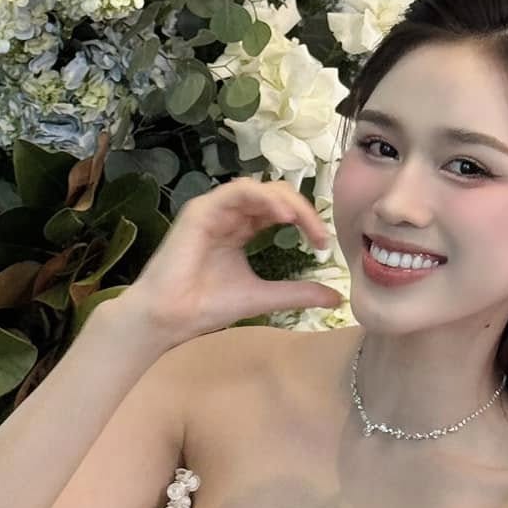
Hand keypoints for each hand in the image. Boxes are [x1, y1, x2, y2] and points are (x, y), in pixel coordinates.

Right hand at [122, 177, 342, 339]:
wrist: (170, 319)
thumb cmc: (207, 307)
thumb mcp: (264, 297)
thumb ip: (297, 293)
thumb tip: (336, 297)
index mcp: (240, 229)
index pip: (279, 211)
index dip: (306, 221)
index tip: (324, 244)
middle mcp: (228, 214)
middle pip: (273, 195)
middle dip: (302, 209)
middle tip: (321, 234)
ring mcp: (213, 209)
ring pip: (258, 188)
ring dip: (286, 202)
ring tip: (304, 222)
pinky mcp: (200, 210)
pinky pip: (237, 191)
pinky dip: (263, 199)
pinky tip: (284, 216)